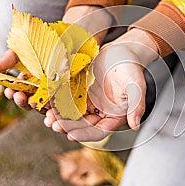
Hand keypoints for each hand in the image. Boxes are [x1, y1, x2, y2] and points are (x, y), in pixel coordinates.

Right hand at [0, 5, 111, 111]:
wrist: (71, 35)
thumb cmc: (46, 42)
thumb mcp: (26, 48)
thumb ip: (11, 58)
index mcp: (32, 85)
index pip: (21, 95)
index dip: (14, 95)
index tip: (10, 91)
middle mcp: (46, 92)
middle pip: (34, 104)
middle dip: (25, 102)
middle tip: (20, 97)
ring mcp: (61, 94)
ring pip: (50, 108)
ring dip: (42, 110)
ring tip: (36, 105)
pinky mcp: (76, 93)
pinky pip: (69, 105)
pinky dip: (63, 111)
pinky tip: (57, 110)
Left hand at [44, 28, 158, 141]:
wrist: (122, 51)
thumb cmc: (131, 68)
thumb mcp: (136, 85)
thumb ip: (136, 105)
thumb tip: (135, 124)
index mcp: (114, 116)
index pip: (98, 131)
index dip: (85, 134)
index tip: (71, 135)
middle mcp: (101, 113)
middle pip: (82, 125)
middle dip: (67, 127)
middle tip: (54, 126)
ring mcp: (89, 103)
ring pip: (72, 115)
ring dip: (60, 118)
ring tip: (48, 118)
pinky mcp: (80, 92)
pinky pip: (67, 100)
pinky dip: (58, 104)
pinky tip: (48, 104)